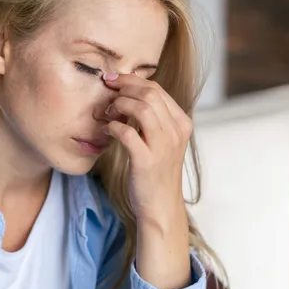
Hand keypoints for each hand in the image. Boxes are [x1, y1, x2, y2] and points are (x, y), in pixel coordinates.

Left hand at [99, 72, 192, 288]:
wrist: (160, 207)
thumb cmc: (156, 174)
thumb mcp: (163, 142)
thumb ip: (153, 119)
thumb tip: (129, 95)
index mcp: (182, 123)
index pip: (158, 89)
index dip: (132, 80)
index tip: (114, 80)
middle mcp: (176, 132)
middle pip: (150, 93)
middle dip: (124, 87)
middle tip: (106, 90)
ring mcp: (163, 146)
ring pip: (142, 108)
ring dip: (119, 105)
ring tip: (107, 112)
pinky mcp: (147, 161)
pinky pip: (127, 132)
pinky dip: (113, 126)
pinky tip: (106, 130)